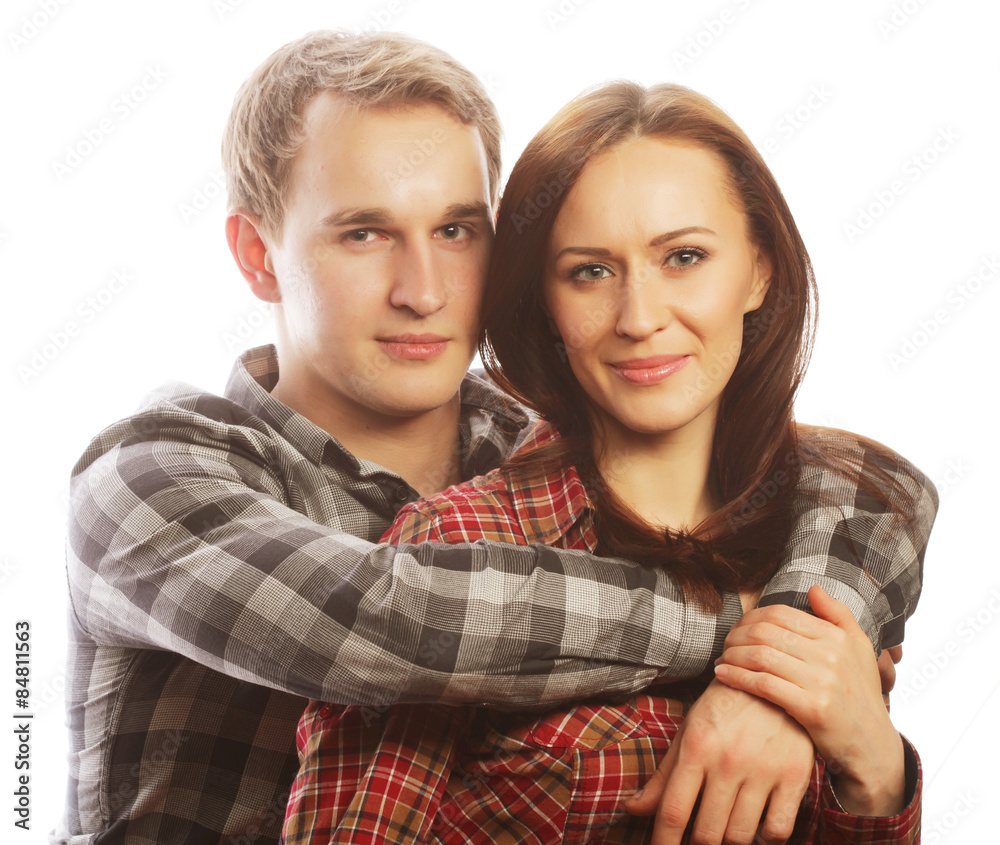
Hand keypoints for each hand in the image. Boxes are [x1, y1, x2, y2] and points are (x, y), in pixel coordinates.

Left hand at [624, 679, 813, 843]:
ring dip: (728, 842)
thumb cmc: (722, 707)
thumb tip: (633, 809)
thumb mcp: (689, 733)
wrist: (771, 678)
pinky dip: (766, 838)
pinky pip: (778, 829)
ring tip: (724, 832)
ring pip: (740, 836)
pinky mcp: (794, 775)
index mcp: (697, 748)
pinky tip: (757, 827)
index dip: (662, 842)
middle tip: (696, 839)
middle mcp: (728, 760)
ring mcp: (763, 769)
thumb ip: (663, 775)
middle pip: (706, 832)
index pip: (672, 811)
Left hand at [713, 585, 904, 815]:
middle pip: (765, 632)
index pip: (779, 614)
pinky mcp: (812, 708)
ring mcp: (822, 682)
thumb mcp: (860, 649)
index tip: (737, 628)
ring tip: (721, 660)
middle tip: (725, 644)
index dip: (750, 618)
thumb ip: (839, 615)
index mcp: (837, 637)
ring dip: (732, 656)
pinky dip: (737, 677)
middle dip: (736, 636)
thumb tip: (813, 588)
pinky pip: (763, 684)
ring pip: (761, 656)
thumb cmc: (860, 694)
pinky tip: (723, 675)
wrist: (873, 746)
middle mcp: (831, 655)